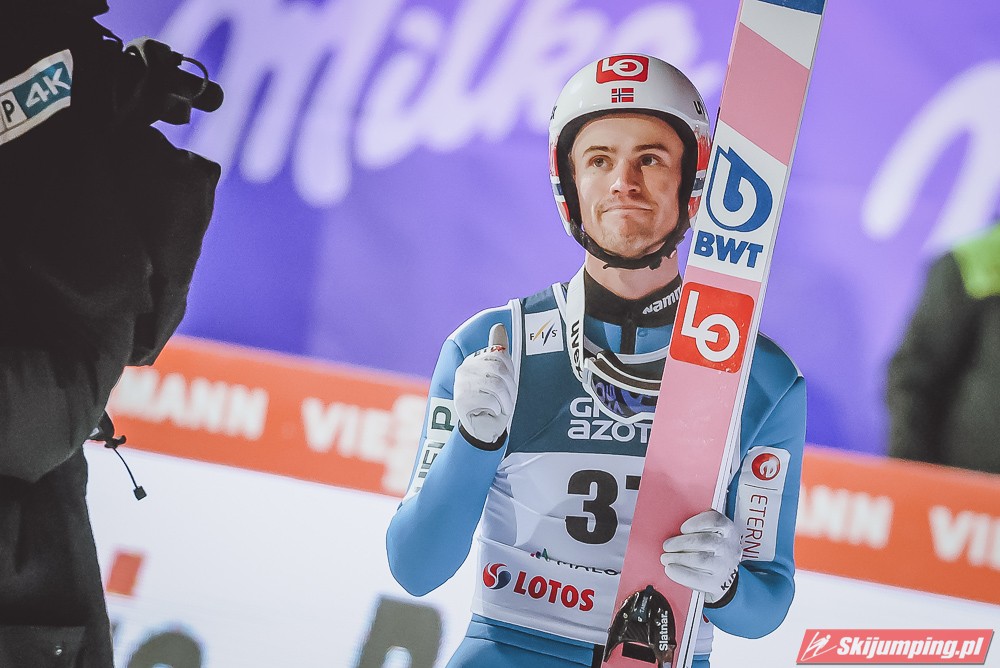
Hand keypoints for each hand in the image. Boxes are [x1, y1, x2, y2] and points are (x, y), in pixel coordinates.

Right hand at [454, 324, 514, 445]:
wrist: (484, 429)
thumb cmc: (494, 402)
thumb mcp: (501, 375)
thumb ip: (499, 351)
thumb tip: (498, 325)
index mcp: (474, 361)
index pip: (500, 356)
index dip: (510, 373)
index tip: (507, 386)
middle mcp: (465, 369)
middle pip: (500, 369)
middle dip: (510, 389)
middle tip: (506, 401)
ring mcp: (461, 384)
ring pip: (496, 385)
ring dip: (505, 401)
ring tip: (500, 408)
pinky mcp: (461, 400)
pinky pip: (490, 400)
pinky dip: (496, 409)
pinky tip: (489, 412)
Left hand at [660, 509, 740, 604]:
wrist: (725, 574)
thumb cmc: (712, 548)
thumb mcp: (712, 532)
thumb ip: (697, 526)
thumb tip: (671, 525)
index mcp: (728, 529)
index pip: (715, 520)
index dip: (696, 522)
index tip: (682, 528)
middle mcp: (729, 547)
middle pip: (704, 540)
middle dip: (681, 542)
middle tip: (667, 545)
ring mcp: (724, 566)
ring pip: (700, 558)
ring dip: (678, 557)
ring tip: (665, 557)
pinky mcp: (716, 582)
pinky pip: (697, 578)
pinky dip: (681, 573)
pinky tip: (670, 569)